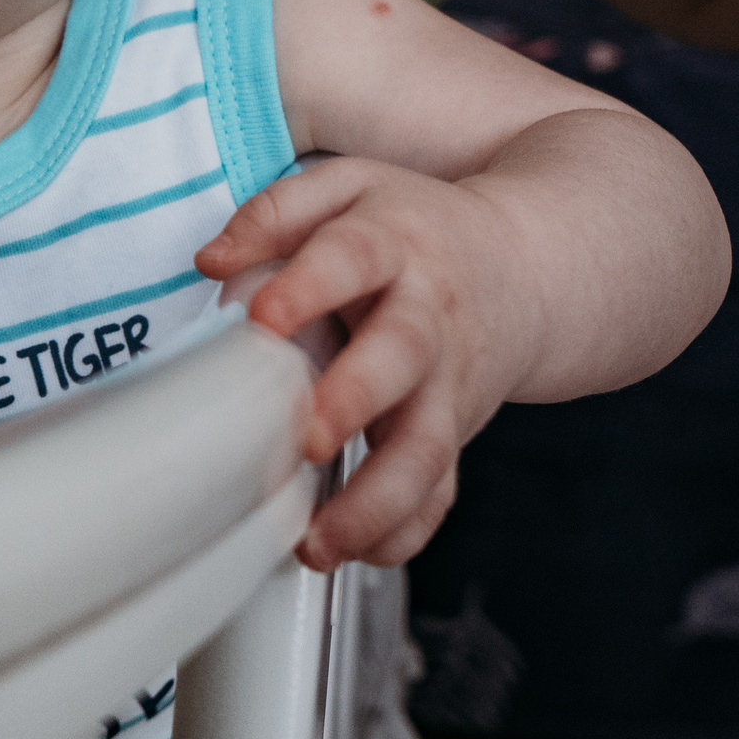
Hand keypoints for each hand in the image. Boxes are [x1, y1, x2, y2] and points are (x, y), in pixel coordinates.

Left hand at [194, 157, 532, 571]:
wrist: (525, 265)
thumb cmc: (416, 230)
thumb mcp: (350, 188)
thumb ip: (276, 212)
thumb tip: (212, 260)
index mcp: (392, 245)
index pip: (352, 256)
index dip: (308, 287)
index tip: (262, 319)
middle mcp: (426, 316)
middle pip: (400, 357)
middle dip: (354, 400)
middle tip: (305, 436)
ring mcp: (446, 382)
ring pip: (427, 446)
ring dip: (377, 499)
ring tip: (320, 536)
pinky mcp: (453, 431)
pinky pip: (440, 491)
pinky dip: (404, 530)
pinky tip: (355, 550)